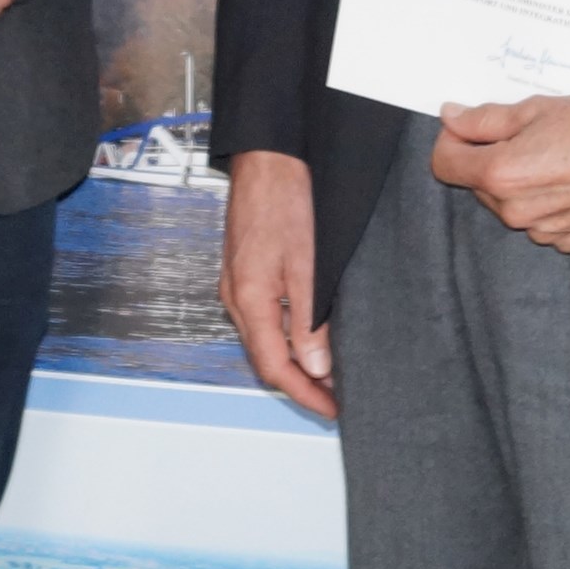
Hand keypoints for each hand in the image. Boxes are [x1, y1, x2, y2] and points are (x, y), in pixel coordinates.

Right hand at [218, 149, 336, 421]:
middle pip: (265, 359)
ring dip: (293, 362)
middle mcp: (235, 298)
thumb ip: (309, 320)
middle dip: (300, 383)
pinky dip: (284, 338)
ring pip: (263, 340)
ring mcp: (235, 285)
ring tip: (327, 374)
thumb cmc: (285, 200)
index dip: (304, 394)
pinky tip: (307, 337)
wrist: (266, 158)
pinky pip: (261, 320)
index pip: (275, 367)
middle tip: (334, 398)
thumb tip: (317, 367)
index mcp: (249, 300)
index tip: (332, 409)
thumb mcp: (307, 264)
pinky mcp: (242, 273)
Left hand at [428, 94, 569, 252]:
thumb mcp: (534, 109)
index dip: (452, 140)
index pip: (444, 164)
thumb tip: (451, 118)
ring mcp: (545, 232)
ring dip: (519, 185)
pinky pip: (543, 223)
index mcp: (501, 176)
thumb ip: (483, 118)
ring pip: (511, 206)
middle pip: (479, 186)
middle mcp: (517, 212)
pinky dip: (548, 204)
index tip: (466, 127)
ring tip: (555, 157)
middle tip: (524, 135)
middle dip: (489, 161)